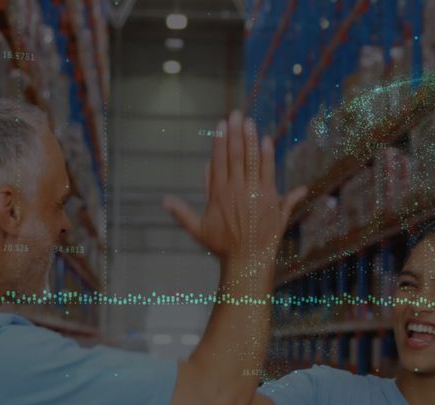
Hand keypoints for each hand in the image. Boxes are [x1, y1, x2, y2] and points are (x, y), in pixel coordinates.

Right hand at [163, 110, 306, 266]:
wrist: (247, 261)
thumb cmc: (222, 247)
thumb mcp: (198, 230)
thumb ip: (181, 213)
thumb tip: (164, 201)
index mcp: (218, 194)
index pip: (219, 161)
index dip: (220, 141)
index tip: (221, 124)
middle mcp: (235, 190)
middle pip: (236, 155)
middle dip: (235, 132)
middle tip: (236, 113)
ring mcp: (254, 193)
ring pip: (252, 160)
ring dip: (251, 139)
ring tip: (250, 122)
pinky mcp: (270, 199)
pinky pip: (269, 173)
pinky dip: (268, 156)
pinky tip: (266, 140)